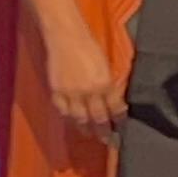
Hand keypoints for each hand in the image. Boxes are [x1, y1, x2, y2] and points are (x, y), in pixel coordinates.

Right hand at [40, 20, 122, 144]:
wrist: (65, 36)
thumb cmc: (88, 45)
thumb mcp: (106, 64)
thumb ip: (109, 83)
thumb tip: (114, 99)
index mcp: (105, 83)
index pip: (115, 109)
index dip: (119, 119)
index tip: (121, 126)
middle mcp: (89, 92)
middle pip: (98, 119)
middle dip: (104, 131)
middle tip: (107, 140)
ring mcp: (71, 93)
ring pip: (80, 119)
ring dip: (86, 129)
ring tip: (89, 135)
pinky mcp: (56, 92)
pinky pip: (63, 111)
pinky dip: (68, 118)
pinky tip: (72, 121)